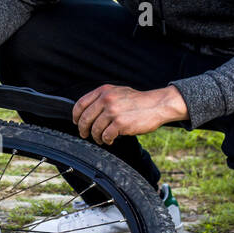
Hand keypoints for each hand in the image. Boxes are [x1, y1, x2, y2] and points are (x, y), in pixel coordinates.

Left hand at [73, 85, 187, 143]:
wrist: (157, 104)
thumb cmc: (138, 100)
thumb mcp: (118, 92)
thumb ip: (104, 98)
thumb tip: (88, 110)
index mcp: (104, 91)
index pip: (81, 104)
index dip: (76, 115)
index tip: (76, 122)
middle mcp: (106, 100)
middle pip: (85, 118)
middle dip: (83, 129)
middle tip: (85, 135)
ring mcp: (113, 111)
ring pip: (95, 129)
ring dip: (96, 137)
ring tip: (101, 139)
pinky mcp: (120, 123)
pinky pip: (106, 136)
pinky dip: (106, 140)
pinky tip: (110, 140)